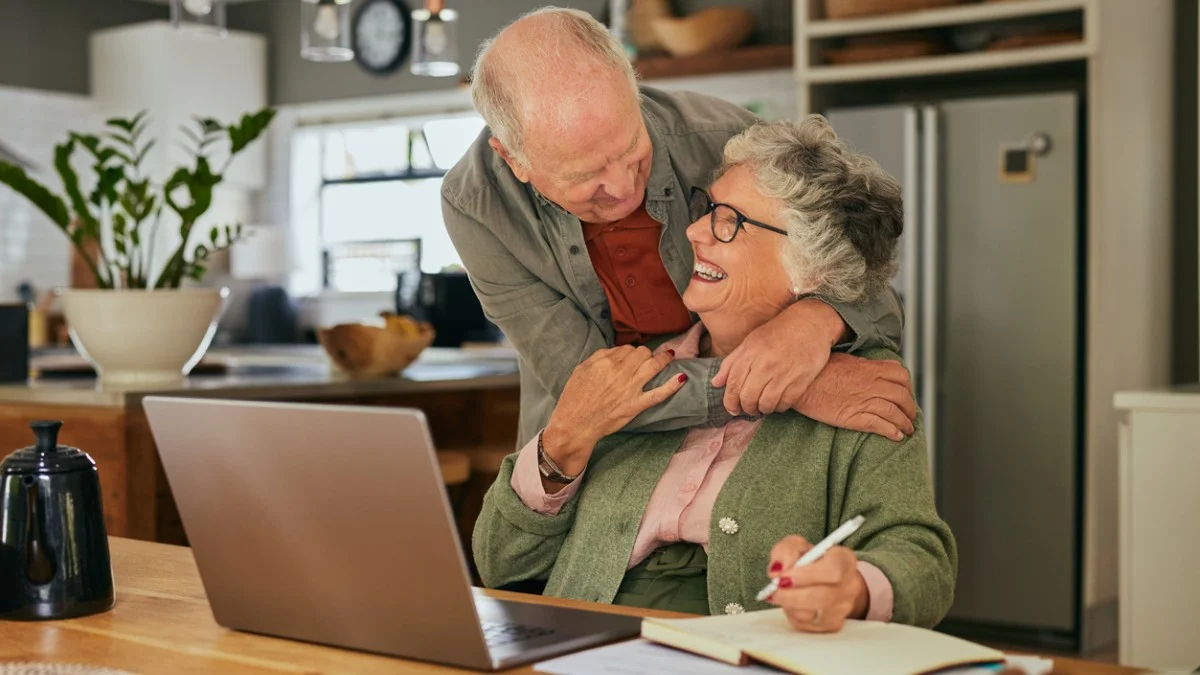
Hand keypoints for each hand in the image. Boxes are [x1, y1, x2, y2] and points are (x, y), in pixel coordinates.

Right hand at [543, 346, 685, 473]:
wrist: (575, 424)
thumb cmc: (574, 398)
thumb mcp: (581, 369)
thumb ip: (598, 357)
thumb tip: (615, 351)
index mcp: (606, 362)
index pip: (627, 348)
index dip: (630, 352)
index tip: (630, 357)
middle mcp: (621, 372)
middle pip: (642, 353)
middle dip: (645, 353)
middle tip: (646, 358)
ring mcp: (631, 389)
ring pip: (653, 366)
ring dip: (663, 359)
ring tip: (669, 356)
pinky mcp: (636, 405)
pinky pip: (659, 394)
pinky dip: (672, 385)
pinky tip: (682, 377)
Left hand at [711, 299, 844, 416]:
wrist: (810, 323)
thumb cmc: (777, 332)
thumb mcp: (751, 342)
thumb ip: (732, 362)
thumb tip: (715, 383)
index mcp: (750, 353)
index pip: (733, 384)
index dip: (730, 401)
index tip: (732, 408)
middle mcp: (765, 364)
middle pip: (748, 397)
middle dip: (746, 408)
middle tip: (749, 408)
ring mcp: (784, 373)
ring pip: (766, 404)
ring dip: (762, 409)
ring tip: (763, 406)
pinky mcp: (801, 380)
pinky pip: (785, 404)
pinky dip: (779, 407)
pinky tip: (778, 402)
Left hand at [765, 536, 868, 632]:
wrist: (826, 581)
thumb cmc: (812, 561)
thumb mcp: (797, 546)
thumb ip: (785, 551)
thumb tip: (777, 570)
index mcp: (844, 560)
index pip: (832, 571)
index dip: (806, 576)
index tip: (782, 576)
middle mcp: (848, 586)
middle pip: (821, 597)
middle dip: (790, 594)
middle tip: (773, 588)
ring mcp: (842, 609)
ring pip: (810, 614)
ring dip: (789, 604)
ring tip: (782, 592)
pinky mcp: (832, 625)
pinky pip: (805, 625)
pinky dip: (792, 614)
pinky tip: (791, 602)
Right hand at [795, 353, 915, 440]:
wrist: (801, 384)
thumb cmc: (818, 371)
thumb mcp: (843, 359)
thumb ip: (862, 365)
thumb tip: (870, 367)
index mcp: (870, 368)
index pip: (901, 376)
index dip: (908, 387)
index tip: (907, 394)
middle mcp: (872, 384)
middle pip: (903, 396)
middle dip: (910, 408)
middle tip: (910, 415)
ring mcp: (864, 401)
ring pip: (895, 412)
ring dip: (905, 423)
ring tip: (908, 429)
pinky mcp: (855, 417)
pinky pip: (880, 425)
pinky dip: (892, 432)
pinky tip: (896, 437)